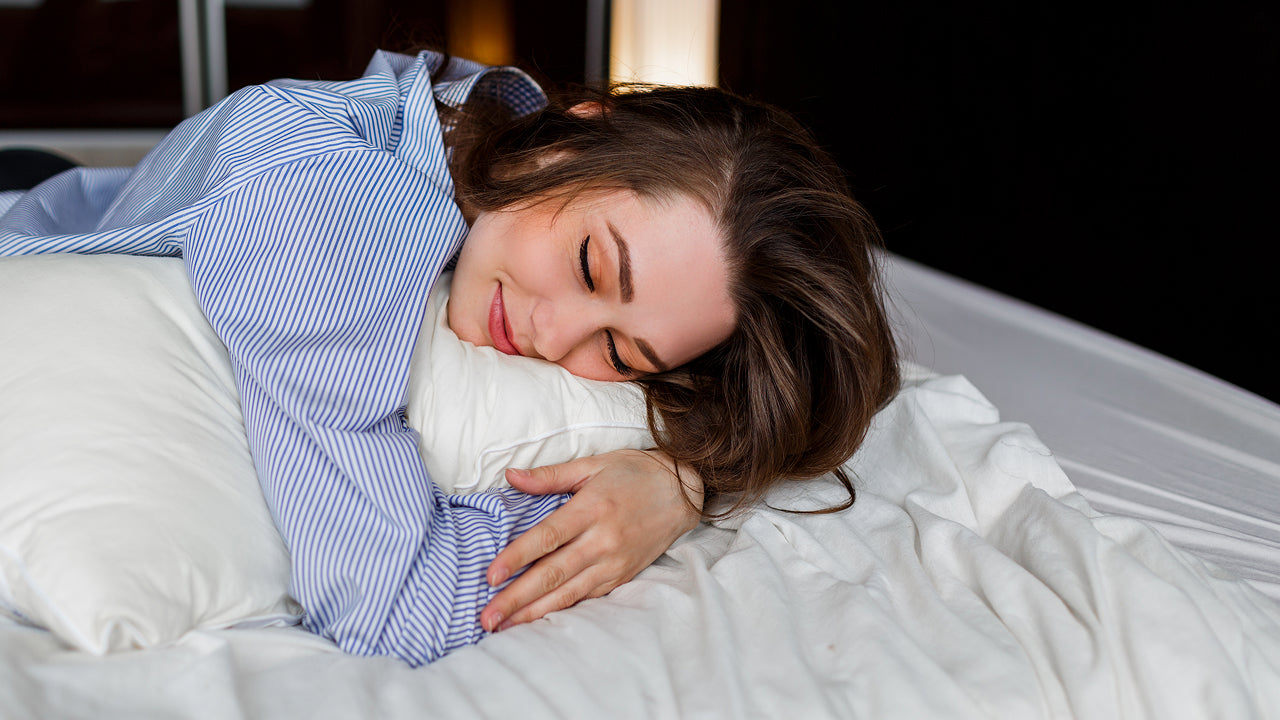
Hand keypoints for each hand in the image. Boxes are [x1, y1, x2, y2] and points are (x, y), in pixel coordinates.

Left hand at [480, 449, 702, 631]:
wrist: (683, 491)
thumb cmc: (634, 473)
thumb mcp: (592, 465)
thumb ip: (549, 475)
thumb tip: (510, 475)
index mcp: (591, 508)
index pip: (547, 537)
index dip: (517, 558)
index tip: (490, 576)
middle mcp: (603, 539)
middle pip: (553, 574)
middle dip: (517, 598)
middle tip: (486, 617)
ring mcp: (614, 562)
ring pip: (568, 593)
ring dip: (533, 612)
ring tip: (503, 626)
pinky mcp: (622, 575)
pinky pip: (587, 597)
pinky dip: (561, 611)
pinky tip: (537, 620)